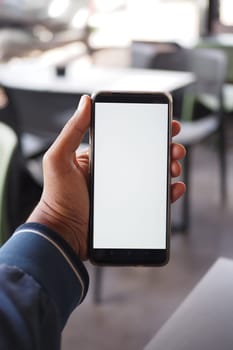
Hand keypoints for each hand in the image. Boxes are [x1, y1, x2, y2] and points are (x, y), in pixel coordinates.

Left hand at [27, 95, 185, 259]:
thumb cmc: (57, 198)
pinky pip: (155, 198)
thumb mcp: (59, 160)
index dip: (149, 130)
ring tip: (174, 166)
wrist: (63, 234)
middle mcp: (115, 172)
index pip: (130, 138)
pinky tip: (175, 187)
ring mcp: (125, 191)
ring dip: (170, 167)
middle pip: (147, 156)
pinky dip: (169, 192)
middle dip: (165, 148)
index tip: (165, 124)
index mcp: (102, 157)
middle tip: (175, 148)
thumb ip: (72, 130)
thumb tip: (86, 101)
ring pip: (154, 175)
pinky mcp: (132, 209)